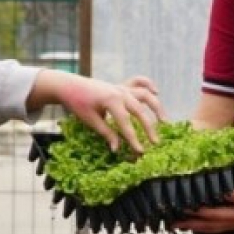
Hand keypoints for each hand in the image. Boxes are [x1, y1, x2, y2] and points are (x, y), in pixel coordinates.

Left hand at [38, 70, 165, 152]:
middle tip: (155, 143)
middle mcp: (120, 92)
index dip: (134, 139)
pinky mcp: (121, 85)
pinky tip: (156, 93)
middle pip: (140, 111)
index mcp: (111, 101)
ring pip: (145, 95)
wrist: (69, 85)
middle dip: (149, 128)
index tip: (140, 151)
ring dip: (156, 107)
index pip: (126, 124)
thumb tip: (117, 149)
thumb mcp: (90, 121)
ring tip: (165, 121)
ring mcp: (122, 87)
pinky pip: (139, 82)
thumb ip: (106, 133)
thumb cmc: (77, 104)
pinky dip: (148, 85)